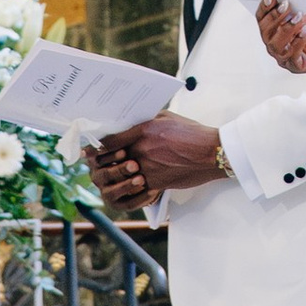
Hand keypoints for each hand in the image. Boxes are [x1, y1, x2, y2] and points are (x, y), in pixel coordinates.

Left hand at [89, 114, 225, 207]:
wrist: (211, 153)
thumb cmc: (192, 133)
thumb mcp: (167, 118)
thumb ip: (146, 121)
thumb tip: (132, 123)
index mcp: (143, 130)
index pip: (112, 140)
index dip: (100, 146)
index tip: (95, 149)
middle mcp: (142, 149)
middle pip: (114, 158)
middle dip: (108, 161)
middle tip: (99, 162)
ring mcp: (148, 168)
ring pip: (124, 174)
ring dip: (120, 175)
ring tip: (117, 174)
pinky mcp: (157, 182)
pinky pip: (138, 187)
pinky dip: (135, 187)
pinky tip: (134, 184)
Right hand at [258, 0, 305, 78]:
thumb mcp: (304, 12)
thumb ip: (292, 6)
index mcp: (272, 30)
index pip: (261, 20)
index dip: (264, 8)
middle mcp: (274, 45)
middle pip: (266, 33)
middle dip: (274, 17)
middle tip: (286, 5)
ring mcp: (284, 58)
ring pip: (276, 46)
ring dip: (286, 30)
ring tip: (298, 18)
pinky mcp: (297, 67)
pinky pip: (292, 57)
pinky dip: (297, 42)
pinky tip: (304, 31)